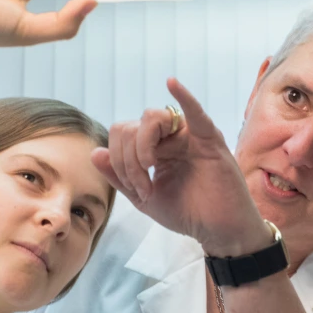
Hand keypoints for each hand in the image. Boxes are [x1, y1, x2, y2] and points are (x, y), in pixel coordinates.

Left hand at [92, 79, 273, 257]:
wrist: (218, 230)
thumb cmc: (188, 213)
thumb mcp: (143, 198)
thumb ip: (119, 177)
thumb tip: (95, 152)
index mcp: (154, 147)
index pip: (122, 133)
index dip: (118, 161)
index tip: (135, 189)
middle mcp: (169, 137)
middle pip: (131, 127)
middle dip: (127, 160)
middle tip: (142, 188)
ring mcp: (189, 135)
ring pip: (152, 118)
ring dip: (141, 147)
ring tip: (150, 172)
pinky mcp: (209, 140)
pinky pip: (195, 113)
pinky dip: (184, 96)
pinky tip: (172, 83)